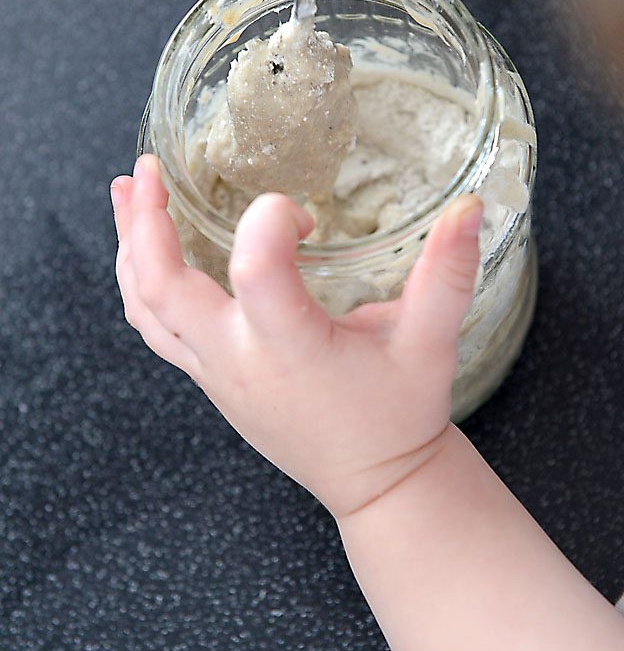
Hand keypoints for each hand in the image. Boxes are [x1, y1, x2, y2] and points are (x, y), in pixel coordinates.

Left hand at [111, 154, 481, 518]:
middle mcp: (240, 362)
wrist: (376, 483)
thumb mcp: (431, 343)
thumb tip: (470, 207)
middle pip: (164, 288)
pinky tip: (140, 252)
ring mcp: (216, 374)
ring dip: (130, 246)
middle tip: (149, 167)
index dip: (272, 224)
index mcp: (293, 350)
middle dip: (148, 223)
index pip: (256, 273)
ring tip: (126, 189)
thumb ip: (449, 273)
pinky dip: (139, 284)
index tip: (305, 215)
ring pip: (145, 309)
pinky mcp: (210, 378)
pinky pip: (154, 329)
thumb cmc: (401, 414)